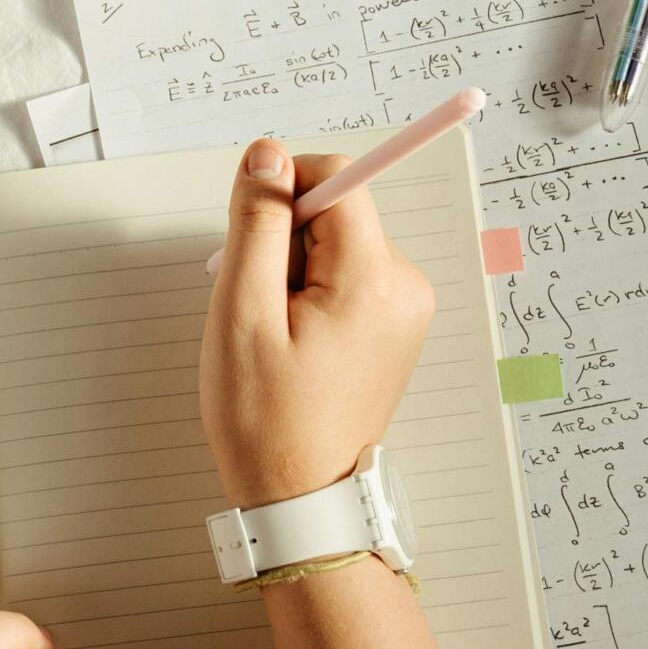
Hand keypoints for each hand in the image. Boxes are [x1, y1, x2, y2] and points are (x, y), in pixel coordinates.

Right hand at [199, 141, 435, 508]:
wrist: (300, 495)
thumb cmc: (266, 419)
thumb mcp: (242, 312)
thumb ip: (257, 223)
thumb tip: (267, 153)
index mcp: (374, 280)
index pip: (338, 178)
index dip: (285, 193)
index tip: (254, 242)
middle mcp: (405, 286)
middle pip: (337, 211)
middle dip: (286, 243)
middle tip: (261, 308)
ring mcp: (405, 307)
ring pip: (337, 242)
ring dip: (295, 271)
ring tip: (277, 332)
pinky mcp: (395, 322)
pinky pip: (347, 273)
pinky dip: (311, 292)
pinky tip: (294, 339)